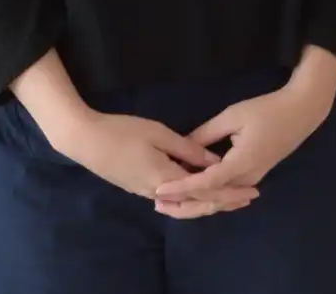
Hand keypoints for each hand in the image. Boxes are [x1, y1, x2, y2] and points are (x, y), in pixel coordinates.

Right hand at [52, 109, 259, 214]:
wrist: (85, 140)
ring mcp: (145, 191)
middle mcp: (157, 191)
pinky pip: (171, 198)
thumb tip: (214, 161)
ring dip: (207, 200)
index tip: (251, 190)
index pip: (204, 190)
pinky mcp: (137, 187)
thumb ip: (187, 149)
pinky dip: (189, 197)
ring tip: (229, 195)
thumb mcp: (159, 134)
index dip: (229, 191)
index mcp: (165, 177)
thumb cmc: (122, 131)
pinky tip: (198, 190)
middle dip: (224, 200)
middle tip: (248, 196)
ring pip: (183, 203)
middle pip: (196, 202)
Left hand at [152, 80, 335, 218]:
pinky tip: (193, 192)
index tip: (159, 191)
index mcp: (241, 164)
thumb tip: (183, 146)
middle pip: (211, 197)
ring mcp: (252, 179)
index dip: (181, 187)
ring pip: (219, 198)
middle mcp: (246, 178)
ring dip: (195, 200)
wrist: (300, 112)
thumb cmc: (267, 110)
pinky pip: (227, 191)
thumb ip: (206, 134)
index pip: (205, 182)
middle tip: (157, 202)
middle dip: (183, 202)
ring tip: (170, 201)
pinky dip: (209, 194)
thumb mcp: (232, 116)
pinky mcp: (254, 175)